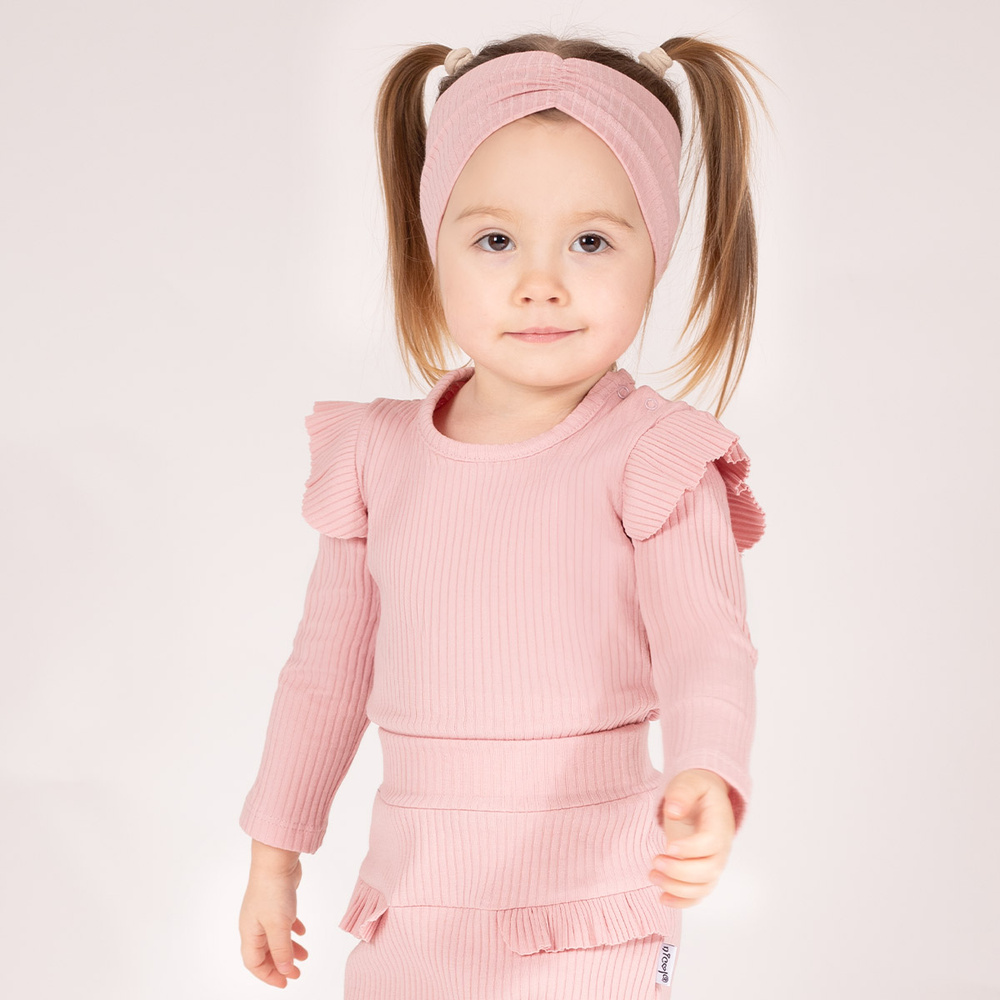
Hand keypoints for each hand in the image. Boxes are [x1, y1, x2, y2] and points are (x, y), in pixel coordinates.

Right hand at [239, 841, 308, 986]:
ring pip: (276, 937)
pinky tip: (302, 932)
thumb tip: (284, 970)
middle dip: (280, 965)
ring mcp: (265, 912)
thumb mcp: (279, 926)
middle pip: (265, 953)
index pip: (254, 963)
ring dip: (289, 949)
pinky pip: (283, 922)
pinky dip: (292, 930)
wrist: (276, 860)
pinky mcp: (277, 901)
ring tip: (305, 956)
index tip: (285, 982)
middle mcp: (255, 924)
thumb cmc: (273, 892)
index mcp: (250, 933)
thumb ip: (281, 950)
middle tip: (296, 973)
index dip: (268, 975)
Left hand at [648, 768, 734, 908]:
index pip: (711, 843)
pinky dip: (683, 901)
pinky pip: (699, 894)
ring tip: (652, 875)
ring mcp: (715, 862)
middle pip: (709, 870)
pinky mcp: (704, 872)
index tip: (669, 846)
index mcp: (720, 824)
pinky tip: (663, 898)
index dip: (691, 849)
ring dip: (677, 888)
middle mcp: (722, 848)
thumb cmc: (696, 789)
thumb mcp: (689, 781)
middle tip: (655, 861)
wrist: (705, 797)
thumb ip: (682, 793)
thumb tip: (673, 811)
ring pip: (703, 887)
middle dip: (680, 871)